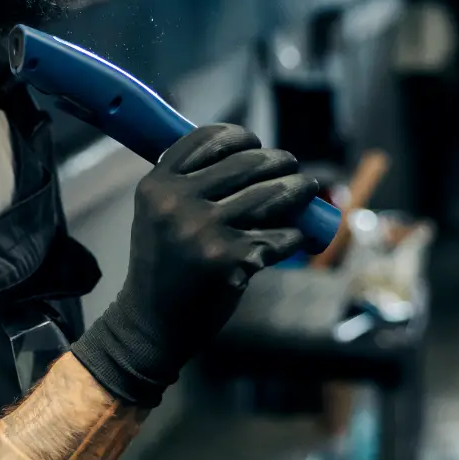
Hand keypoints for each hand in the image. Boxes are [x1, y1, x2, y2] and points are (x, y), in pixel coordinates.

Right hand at [70, 124, 317, 407]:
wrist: (151, 322)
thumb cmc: (163, 266)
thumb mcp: (158, 215)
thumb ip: (188, 185)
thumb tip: (246, 156)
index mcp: (157, 185)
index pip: (206, 140)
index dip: (239, 136)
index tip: (256, 143)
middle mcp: (176, 201)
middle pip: (245, 163)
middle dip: (278, 161)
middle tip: (291, 166)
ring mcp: (203, 230)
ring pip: (269, 196)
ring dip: (298, 190)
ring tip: (307, 189)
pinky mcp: (229, 259)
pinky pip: (278, 237)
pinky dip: (294, 235)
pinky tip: (297, 236)